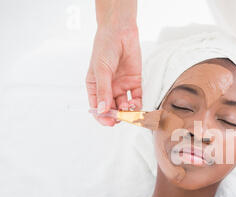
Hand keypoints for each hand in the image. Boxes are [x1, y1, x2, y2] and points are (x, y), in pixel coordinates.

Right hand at [86, 0, 140, 125]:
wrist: (120, 32)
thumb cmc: (105, 48)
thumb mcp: (101, 70)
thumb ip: (103, 91)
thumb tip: (102, 110)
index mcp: (95, 87)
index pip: (98, 108)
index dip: (103, 117)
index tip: (110, 122)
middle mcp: (108, 88)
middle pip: (112, 109)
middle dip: (117, 116)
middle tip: (122, 118)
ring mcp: (122, 86)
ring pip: (125, 105)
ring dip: (128, 111)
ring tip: (129, 108)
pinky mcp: (134, 82)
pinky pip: (136, 98)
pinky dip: (137, 103)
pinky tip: (136, 103)